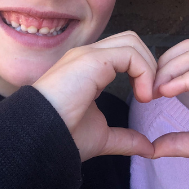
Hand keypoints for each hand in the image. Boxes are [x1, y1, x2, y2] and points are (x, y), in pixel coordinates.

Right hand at [33, 31, 155, 161]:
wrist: (38, 139)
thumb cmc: (62, 136)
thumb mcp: (102, 137)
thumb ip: (125, 138)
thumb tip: (149, 148)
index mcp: (90, 68)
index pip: (125, 52)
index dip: (143, 70)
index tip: (147, 99)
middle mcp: (88, 55)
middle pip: (131, 40)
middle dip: (149, 63)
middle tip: (151, 94)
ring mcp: (88, 54)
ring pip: (132, 42)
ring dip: (148, 67)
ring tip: (147, 96)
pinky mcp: (91, 60)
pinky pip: (130, 53)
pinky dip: (144, 72)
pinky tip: (142, 96)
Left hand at [153, 39, 188, 188]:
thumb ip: (182, 140)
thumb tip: (153, 148)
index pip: (186, 61)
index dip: (165, 73)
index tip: (146, 94)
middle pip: (185, 51)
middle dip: (162, 67)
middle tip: (145, 89)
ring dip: (169, 71)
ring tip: (153, 91)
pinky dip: (185, 79)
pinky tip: (167, 91)